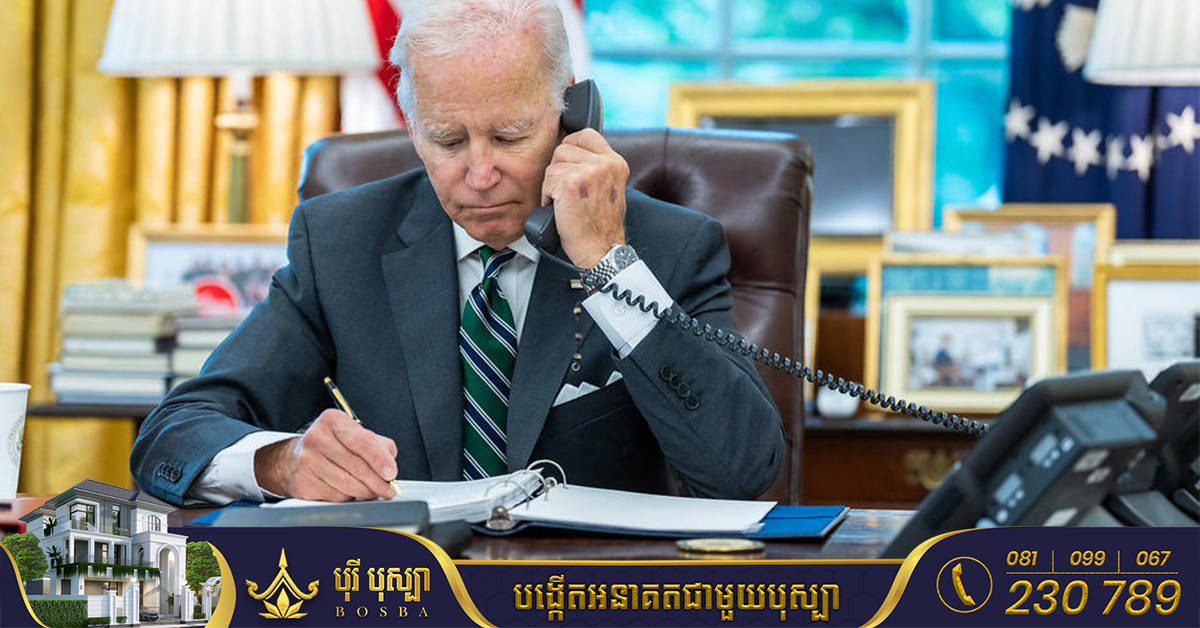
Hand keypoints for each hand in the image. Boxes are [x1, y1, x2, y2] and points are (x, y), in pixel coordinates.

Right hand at [254, 409, 398, 500]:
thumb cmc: (333, 446)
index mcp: (333, 421)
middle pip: (356, 466)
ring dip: (366, 492)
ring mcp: (307, 460)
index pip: (361, 441)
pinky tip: (350, 491)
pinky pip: (335, 496)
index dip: (379, 459)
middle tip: (388, 489)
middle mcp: (317, 438)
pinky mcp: (303, 481)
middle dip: (378, 482)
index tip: (391, 472)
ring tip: (373, 492)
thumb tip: (389, 467)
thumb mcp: (357, 435)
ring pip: (347, 484)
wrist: (295, 458)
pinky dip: (349, 497)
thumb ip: (378, 446)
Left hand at [540, 128, 628, 267]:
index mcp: (616, 162)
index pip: (585, 134)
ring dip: (553, 185)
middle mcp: (605, 163)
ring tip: (566, 203)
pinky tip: (560, 210)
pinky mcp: (571, 184)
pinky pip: (547, 181)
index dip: (571, 148)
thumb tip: (572, 151)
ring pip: (553, 165)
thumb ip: (597, 167)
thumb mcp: (609, 187)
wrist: (602, 250)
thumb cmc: (601, 226)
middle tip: (569, 193)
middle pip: (563, 148)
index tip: (569, 166)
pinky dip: (547, 197)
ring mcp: (588, 172)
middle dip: (559, 170)